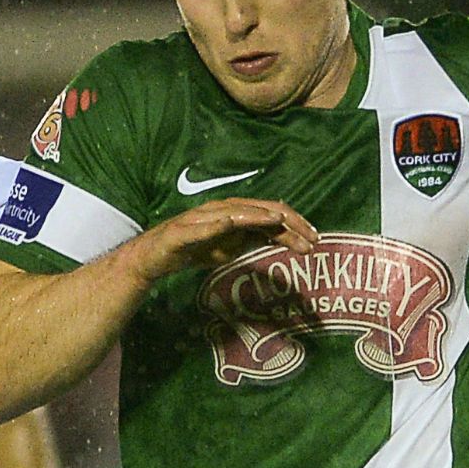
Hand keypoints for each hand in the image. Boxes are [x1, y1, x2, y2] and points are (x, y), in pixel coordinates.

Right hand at [116, 198, 318, 283]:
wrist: (154, 257)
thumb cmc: (193, 249)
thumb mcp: (230, 247)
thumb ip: (252, 239)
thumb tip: (280, 236)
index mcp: (234, 213)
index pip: (270, 214)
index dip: (294, 225)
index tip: (315, 239)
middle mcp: (221, 210)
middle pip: (259, 211)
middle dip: (286, 222)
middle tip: (311, 239)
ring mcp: (201, 219)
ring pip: (234, 213)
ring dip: (258, 217)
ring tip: (279, 222)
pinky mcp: (182, 231)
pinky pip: (202, 227)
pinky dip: (217, 223)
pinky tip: (232, 223)